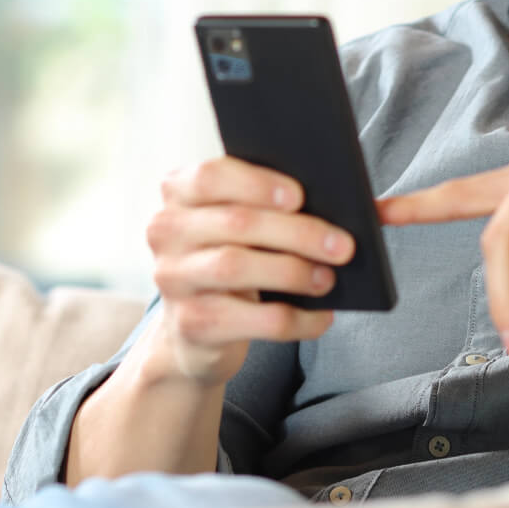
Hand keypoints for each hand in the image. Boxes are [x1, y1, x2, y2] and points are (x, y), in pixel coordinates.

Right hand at [141, 156, 356, 386]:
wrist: (197, 332)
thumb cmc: (234, 257)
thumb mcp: (241, 225)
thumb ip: (269, 202)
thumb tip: (340, 194)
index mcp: (178, 193)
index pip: (211, 175)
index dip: (257, 183)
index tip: (301, 195)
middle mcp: (164, 231)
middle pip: (237, 223)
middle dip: (299, 232)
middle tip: (344, 244)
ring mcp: (172, 279)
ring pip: (239, 267)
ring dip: (296, 271)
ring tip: (331, 277)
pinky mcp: (191, 325)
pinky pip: (253, 320)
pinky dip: (296, 319)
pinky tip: (323, 317)